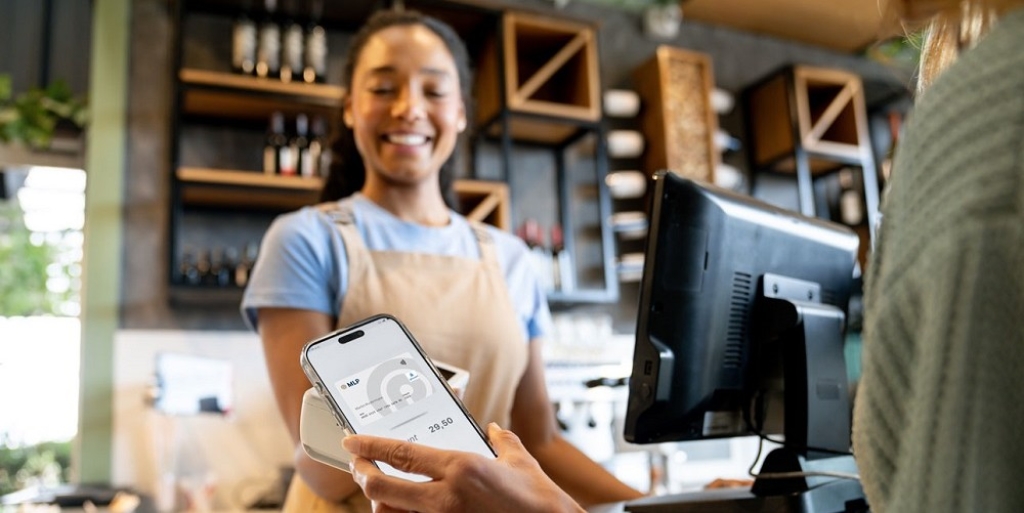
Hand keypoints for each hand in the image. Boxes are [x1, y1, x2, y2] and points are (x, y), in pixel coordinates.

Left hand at [344, 423, 583, 512]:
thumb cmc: (539, 500)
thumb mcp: (520, 462)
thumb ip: (502, 441)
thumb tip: (493, 430)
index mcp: (461, 468)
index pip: (401, 454)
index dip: (370, 447)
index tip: (352, 441)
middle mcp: (447, 497)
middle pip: (383, 488)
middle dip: (362, 475)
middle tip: (357, 465)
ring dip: (379, 502)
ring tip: (378, 489)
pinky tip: (401, 507)